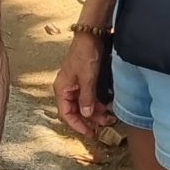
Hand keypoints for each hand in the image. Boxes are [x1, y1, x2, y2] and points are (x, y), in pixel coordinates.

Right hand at [54, 27, 108, 144]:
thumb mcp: (87, 78)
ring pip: (83, 106)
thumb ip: (86, 98)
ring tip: (108, 117)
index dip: (77, 125)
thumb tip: (87, 115)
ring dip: (94, 113)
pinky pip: (88, 98)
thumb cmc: (85, 54)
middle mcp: (66, 89)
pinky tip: (106, 107)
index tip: (89, 133)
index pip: (66, 114)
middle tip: (103, 126)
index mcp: (62, 89)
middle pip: (75, 112)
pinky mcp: (84, 81)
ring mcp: (75, 85)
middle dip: (88, 120)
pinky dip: (96, 104)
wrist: (91, 36)